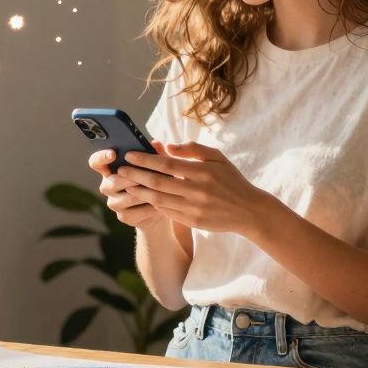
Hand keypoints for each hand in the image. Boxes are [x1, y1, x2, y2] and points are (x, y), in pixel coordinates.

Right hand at [88, 141, 172, 229]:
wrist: (162, 207)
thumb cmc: (155, 178)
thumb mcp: (156, 165)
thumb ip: (155, 153)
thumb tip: (156, 143)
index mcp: (110, 169)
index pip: (96, 162)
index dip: (101, 157)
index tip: (113, 153)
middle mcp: (107, 186)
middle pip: (113, 181)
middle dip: (131, 177)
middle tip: (146, 175)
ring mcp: (114, 203)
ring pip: (128, 197)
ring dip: (145, 193)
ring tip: (161, 189)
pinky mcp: (124, 217)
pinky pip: (137, 211)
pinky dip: (151, 207)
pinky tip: (163, 204)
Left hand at [116, 141, 276, 236]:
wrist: (248, 211)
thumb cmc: (231, 180)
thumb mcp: (217, 158)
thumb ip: (193, 149)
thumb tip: (167, 146)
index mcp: (201, 172)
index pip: (166, 164)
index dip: (145, 159)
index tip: (129, 155)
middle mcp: (196, 190)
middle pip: (157, 182)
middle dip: (135, 175)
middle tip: (119, 170)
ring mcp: (193, 208)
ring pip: (158, 199)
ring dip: (139, 191)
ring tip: (125, 184)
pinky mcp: (192, 221)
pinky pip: (166, 211)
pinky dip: (152, 203)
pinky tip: (142, 197)